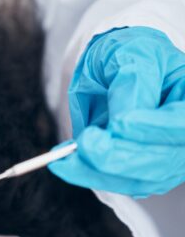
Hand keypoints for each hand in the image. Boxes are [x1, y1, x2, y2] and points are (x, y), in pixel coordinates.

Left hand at [49, 26, 184, 197]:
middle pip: (164, 158)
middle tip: (85, 144)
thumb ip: (131, 83)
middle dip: (120, 156)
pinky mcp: (148, 171)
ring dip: (100, 172)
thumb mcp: (130, 54)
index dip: (153, 127)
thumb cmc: (128, 55)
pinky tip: (66, 163)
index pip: (182, 123)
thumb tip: (123, 120)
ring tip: (64, 158)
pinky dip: (91, 176)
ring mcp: (172, 156)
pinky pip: (123, 183)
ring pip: (143, 178)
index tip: (119, 123)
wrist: (117, 68)